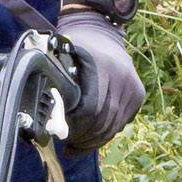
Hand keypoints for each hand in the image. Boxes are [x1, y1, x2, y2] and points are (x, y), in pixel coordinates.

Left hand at [57, 10, 143, 152]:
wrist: (100, 33)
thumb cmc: (73, 48)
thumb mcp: (60, 59)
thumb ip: (55, 84)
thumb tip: (43, 119)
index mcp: (101, 66)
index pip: (91, 109)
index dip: (76, 127)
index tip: (62, 136)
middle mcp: (122, 77)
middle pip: (104, 122)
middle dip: (84, 139)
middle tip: (68, 147)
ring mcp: (133, 86)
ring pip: (114, 127)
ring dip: (94, 142)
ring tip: (77, 147)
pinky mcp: (138, 95)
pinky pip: (122, 123)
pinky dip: (106, 135)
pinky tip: (91, 139)